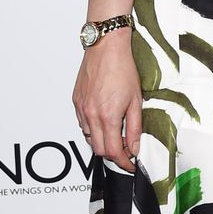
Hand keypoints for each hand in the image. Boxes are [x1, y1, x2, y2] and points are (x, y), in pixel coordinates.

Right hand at [73, 33, 142, 171]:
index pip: (114, 152)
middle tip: (126, 151)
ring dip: (102, 142)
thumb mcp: (136, 100)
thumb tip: (135, 147)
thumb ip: (135, 127)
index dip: (124, 162)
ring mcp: (81, 109)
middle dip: (113, 155)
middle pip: (99, 150)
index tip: (130, 164)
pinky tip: (103, 122)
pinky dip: (93, 130)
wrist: (106, 48)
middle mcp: (91, 115)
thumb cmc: (123, 69)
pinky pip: (82, 125)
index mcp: (108, 116)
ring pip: (89, 138)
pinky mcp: (76, 102)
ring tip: (116, 135)